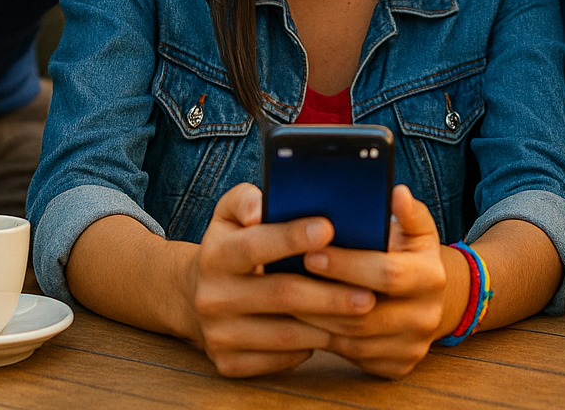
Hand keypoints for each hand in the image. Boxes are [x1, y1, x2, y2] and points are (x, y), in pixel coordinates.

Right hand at [190, 183, 375, 376]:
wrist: (195, 297)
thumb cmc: (231, 246)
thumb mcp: (229, 215)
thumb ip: (246, 200)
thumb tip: (261, 208)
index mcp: (213, 255)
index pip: (254, 245)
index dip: (291, 237)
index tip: (329, 229)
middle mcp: (211, 297)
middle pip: (279, 295)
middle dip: (328, 294)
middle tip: (369, 293)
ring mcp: (218, 335)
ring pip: (284, 334)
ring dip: (327, 325)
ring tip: (361, 314)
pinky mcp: (229, 364)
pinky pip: (278, 360)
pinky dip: (309, 348)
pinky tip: (332, 333)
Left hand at [294, 185, 450, 377]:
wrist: (429, 298)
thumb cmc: (410, 253)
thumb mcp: (415, 229)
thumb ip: (407, 211)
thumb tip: (397, 193)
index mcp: (432, 276)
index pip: (387, 273)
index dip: (347, 265)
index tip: (311, 253)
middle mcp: (427, 315)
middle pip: (366, 312)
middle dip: (322, 295)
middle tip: (285, 279)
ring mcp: (412, 345)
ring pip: (353, 340)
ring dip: (316, 321)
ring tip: (285, 299)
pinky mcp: (396, 365)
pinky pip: (352, 357)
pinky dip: (324, 339)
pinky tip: (301, 322)